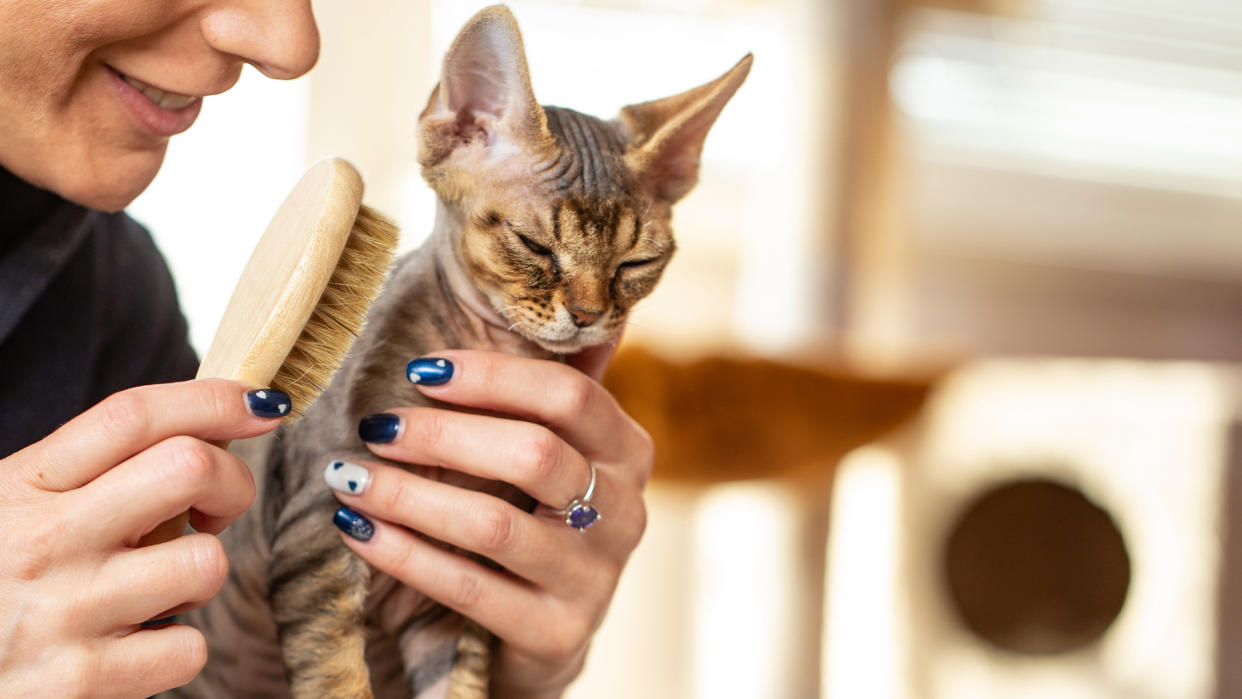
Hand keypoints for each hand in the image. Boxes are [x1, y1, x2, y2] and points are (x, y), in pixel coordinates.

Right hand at [0, 379, 284, 697]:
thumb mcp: (8, 508)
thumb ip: (84, 475)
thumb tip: (198, 438)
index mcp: (24, 487)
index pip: (134, 417)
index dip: (214, 401)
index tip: (262, 405)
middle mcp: (46, 540)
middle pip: (189, 468)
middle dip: (231, 483)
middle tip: (214, 510)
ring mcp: (66, 610)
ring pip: (206, 563)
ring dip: (197, 577)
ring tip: (152, 591)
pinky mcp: (81, 680)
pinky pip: (188, 649)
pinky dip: (175, 650)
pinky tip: (132, 646)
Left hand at [329, 349, 651, 698]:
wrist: (540, 633)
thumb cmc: (529, 519)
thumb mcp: (547, 457)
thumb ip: (534, 397)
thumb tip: (508, 300)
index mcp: (627, 452)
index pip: (569, 396)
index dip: (492, 377)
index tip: (420, 370)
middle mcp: (625, 512)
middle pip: (534, 453)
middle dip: (443, 435)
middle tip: (376, 425)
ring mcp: (596, 578)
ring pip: (494, 523)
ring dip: (409, 494)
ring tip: (348, 476)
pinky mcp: (556, 633)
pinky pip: (468, 587)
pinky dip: (404, 554)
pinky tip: (358, 528)